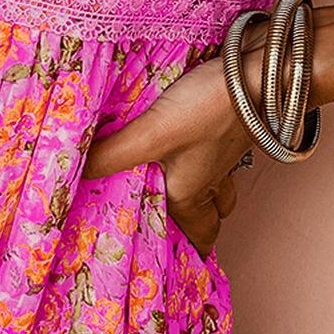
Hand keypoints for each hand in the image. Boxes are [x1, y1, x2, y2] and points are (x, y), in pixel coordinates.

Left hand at [80, 50, 255, 256]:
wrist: (264, 70)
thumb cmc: (211, 109)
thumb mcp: (152, 135)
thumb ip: (111, 155)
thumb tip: (69, 175)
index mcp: (194, 192)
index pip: (200, 235)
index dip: (191, 251)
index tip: (179, 263)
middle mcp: (212, 176)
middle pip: (210, 211)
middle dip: (195, 221)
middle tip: (170, 222)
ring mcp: (224, 149)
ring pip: (215, 181)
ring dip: (200, 187)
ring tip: (171, 183)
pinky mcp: (227, 121)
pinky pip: (214, 149)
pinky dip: (201, 150)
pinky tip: (180, 134)